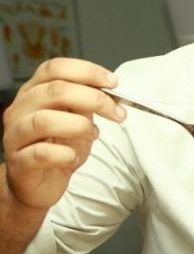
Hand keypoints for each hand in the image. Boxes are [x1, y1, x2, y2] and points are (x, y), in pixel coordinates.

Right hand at [2, 58, 126, 208]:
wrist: (38, 184)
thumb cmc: (58, 148)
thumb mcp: (78, 120)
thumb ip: (87, 104)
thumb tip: (110, 92)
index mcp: (34, 92)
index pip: (55, 68)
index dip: (86, 71)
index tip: (113, 83)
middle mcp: (20, 109)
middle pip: (55, 90)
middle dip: (94, 99)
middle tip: (117, 113)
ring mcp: (16, 135)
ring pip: (44, 120)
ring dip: (79, 126)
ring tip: (93, 135)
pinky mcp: (19, 162)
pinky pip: (41, 154)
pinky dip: (65, 154)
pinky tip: (74, 157)